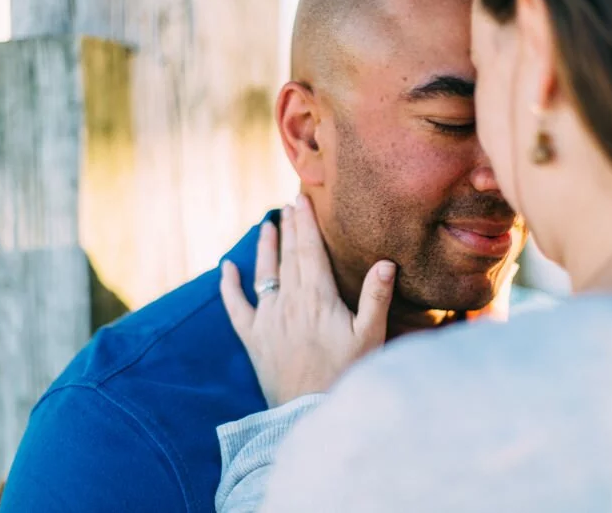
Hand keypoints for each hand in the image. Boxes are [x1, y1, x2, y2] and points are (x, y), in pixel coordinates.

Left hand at [220, 195, 396, 406]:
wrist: (309, 412)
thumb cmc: (345, 375)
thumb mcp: (369, 337)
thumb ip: (375, 298)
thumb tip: (385, 263)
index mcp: (316, 297)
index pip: (309, 250)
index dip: (306, 223)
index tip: (301, 199)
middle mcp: (288, 302)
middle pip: (289, 256)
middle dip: (290, 227)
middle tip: (289, 203)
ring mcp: (267, 320)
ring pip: (264, 274)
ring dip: (265, 247)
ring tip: (267, 225)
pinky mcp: (253, 338)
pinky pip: (236, 307)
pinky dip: (228, 286)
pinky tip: (225, 268)